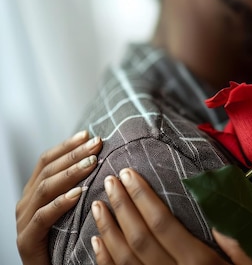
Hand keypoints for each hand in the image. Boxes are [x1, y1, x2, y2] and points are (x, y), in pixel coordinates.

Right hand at [16, 130, 102, 264]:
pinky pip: (42, 218)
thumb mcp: (73, 208)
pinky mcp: (27, 241)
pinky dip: (61, 203)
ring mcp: (24, 222)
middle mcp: (26, 203)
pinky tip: (78, 193)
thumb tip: (103, 158)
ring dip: (70, 173)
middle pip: (48, 170)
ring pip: (45, 189)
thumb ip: (80, 186)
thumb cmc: (68, 239)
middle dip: (73, 154)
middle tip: (97, 143)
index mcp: (35, 192)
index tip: (89, 134)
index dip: (67, 146)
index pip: (47, 161)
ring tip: (92, 162)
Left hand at [91, 168, 251, 264]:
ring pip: (124, 258)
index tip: (130, 174)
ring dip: (108, 229)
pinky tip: (97, 240)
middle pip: (139, 237)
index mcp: (199, 264)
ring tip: (99, 204)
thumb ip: (240, 248)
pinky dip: (104, 259)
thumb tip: (219, 221)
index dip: (142, 198)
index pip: (163, 224)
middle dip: (122, 206)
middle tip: (110, 180)